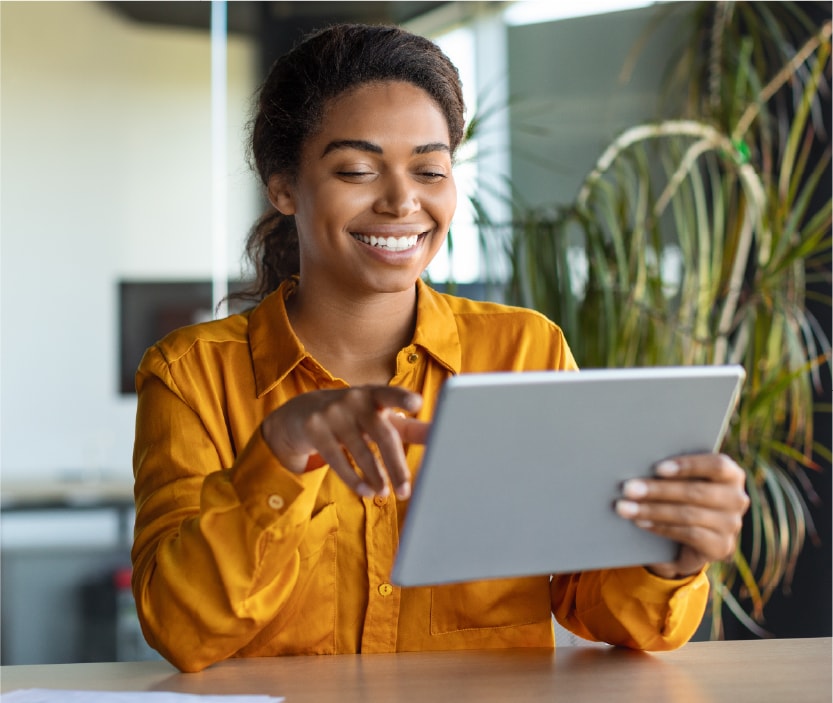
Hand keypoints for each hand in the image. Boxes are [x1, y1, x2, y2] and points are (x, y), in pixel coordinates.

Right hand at [261, 386, 429, 498]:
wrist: (300, 413)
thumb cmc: (352, 416)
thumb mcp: (378, 416)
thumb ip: (408, 427)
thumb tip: (439, 435)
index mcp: (374, 394)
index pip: (390, 394)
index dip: (403, 397)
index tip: (417, 402)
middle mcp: (354, 399)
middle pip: (382, 434)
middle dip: (396, 465)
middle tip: (405, 491)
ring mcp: (332, 413)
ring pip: (361, 451)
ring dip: (376, 476)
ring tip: (385, 494)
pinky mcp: (314, 429)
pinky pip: (337, 460)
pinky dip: (353, 479)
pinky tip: (366, 491)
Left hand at [615, 454, 749, 578]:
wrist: (686, 539)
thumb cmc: (677, 496)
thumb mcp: (678, 480)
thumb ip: (670, 471)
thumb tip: (637, 461)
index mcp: (731, 474)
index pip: (716, 465)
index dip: (688, 465)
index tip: (657, 468)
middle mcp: (736, 498)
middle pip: (696, 491)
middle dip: (658, 490)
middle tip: (628, 488)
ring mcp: (731, 525)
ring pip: (688, 514)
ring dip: (651, 510)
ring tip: (625, 507)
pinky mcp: (721, 546)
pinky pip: (688, 534)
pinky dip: (660, 527)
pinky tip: (640, 523)